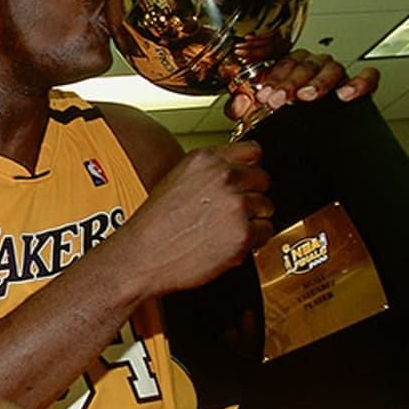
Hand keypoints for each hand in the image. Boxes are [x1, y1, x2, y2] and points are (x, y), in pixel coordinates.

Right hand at [123, 140, 272, 294]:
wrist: (142, 257)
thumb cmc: (152, 227)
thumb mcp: (175, 181)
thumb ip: (208, 172)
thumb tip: (237, 170)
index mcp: (205, 160)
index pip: (252, 151)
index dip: (249, 169)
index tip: (245, 180)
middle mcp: (223, 178)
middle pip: (263, 179)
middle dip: (251, 196)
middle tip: (229, 213)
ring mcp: (235, 205)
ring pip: (266, 207)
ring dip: (252, 220)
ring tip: (223, 230)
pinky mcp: (243, 233)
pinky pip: (266, 231)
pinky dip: (252, 241)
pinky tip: (227, 243)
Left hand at [226, 49, 379, 118]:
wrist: (310, 144)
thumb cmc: (282, 119)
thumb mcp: (257, 115)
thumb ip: (241, 108)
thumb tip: (237, 104)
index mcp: (290, 68)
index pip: (282, 63)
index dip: (273, 78)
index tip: (265, 95)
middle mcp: (314, 68)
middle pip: (305, 65)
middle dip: (290, 82)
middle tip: (280, 99)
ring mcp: (336, 76)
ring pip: (332, 68)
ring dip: (318, 82)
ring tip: (307, 96)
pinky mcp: (359, 87)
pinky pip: (368, 77)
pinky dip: (359, 82)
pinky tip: (346, 94)